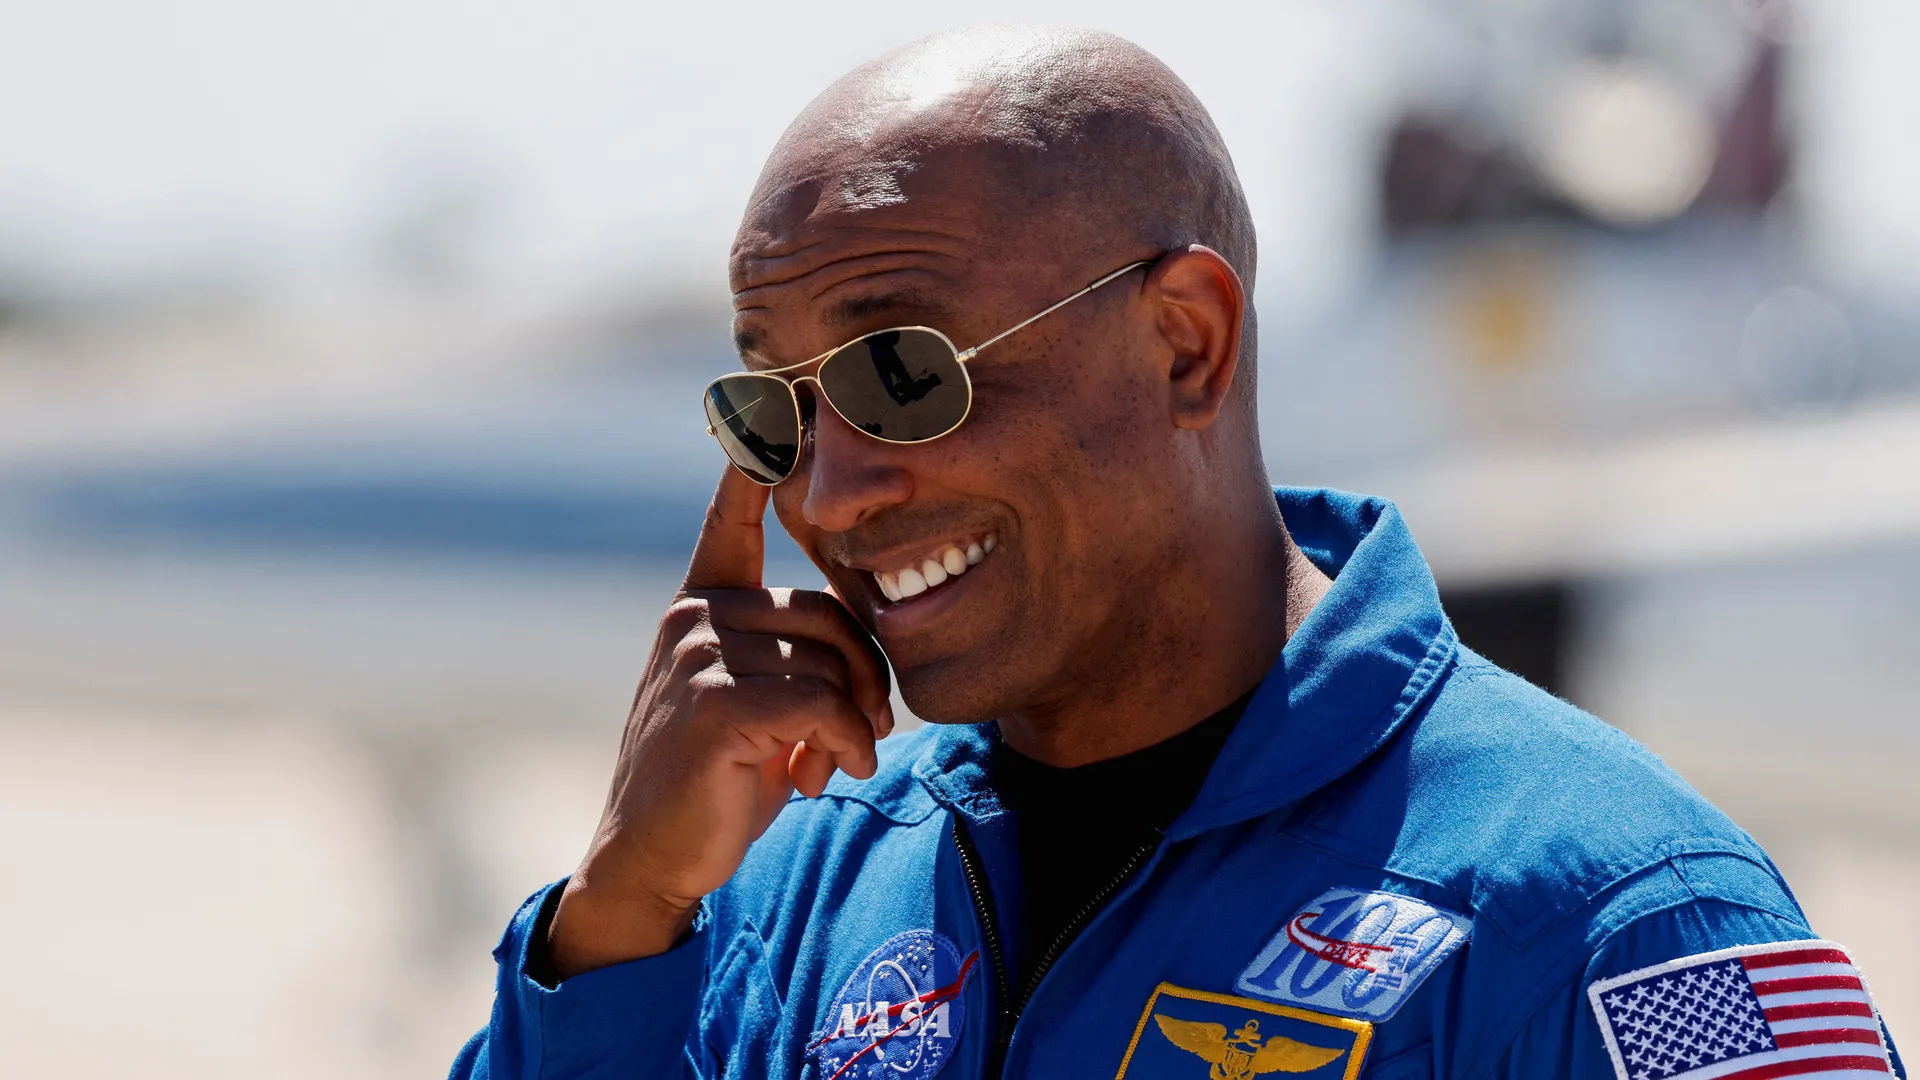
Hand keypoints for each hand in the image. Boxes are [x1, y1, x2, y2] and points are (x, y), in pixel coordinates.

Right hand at [546, 466, 894, 977]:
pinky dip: (847, 741)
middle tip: (868, 730)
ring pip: (828, 661)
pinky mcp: (713, 703)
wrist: (653, 856)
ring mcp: (697, 655)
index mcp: (700, 605)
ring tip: (834, 760)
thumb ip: (796, 667)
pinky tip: (831, 773)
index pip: (730, 519)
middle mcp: (693, 616)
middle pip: (827, 612)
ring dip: (855, 721)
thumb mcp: (758, 709)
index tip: (772, 402)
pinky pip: (820, 702)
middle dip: (866, 674)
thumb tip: (867, 678)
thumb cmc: (717, 781)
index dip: (753, 465)